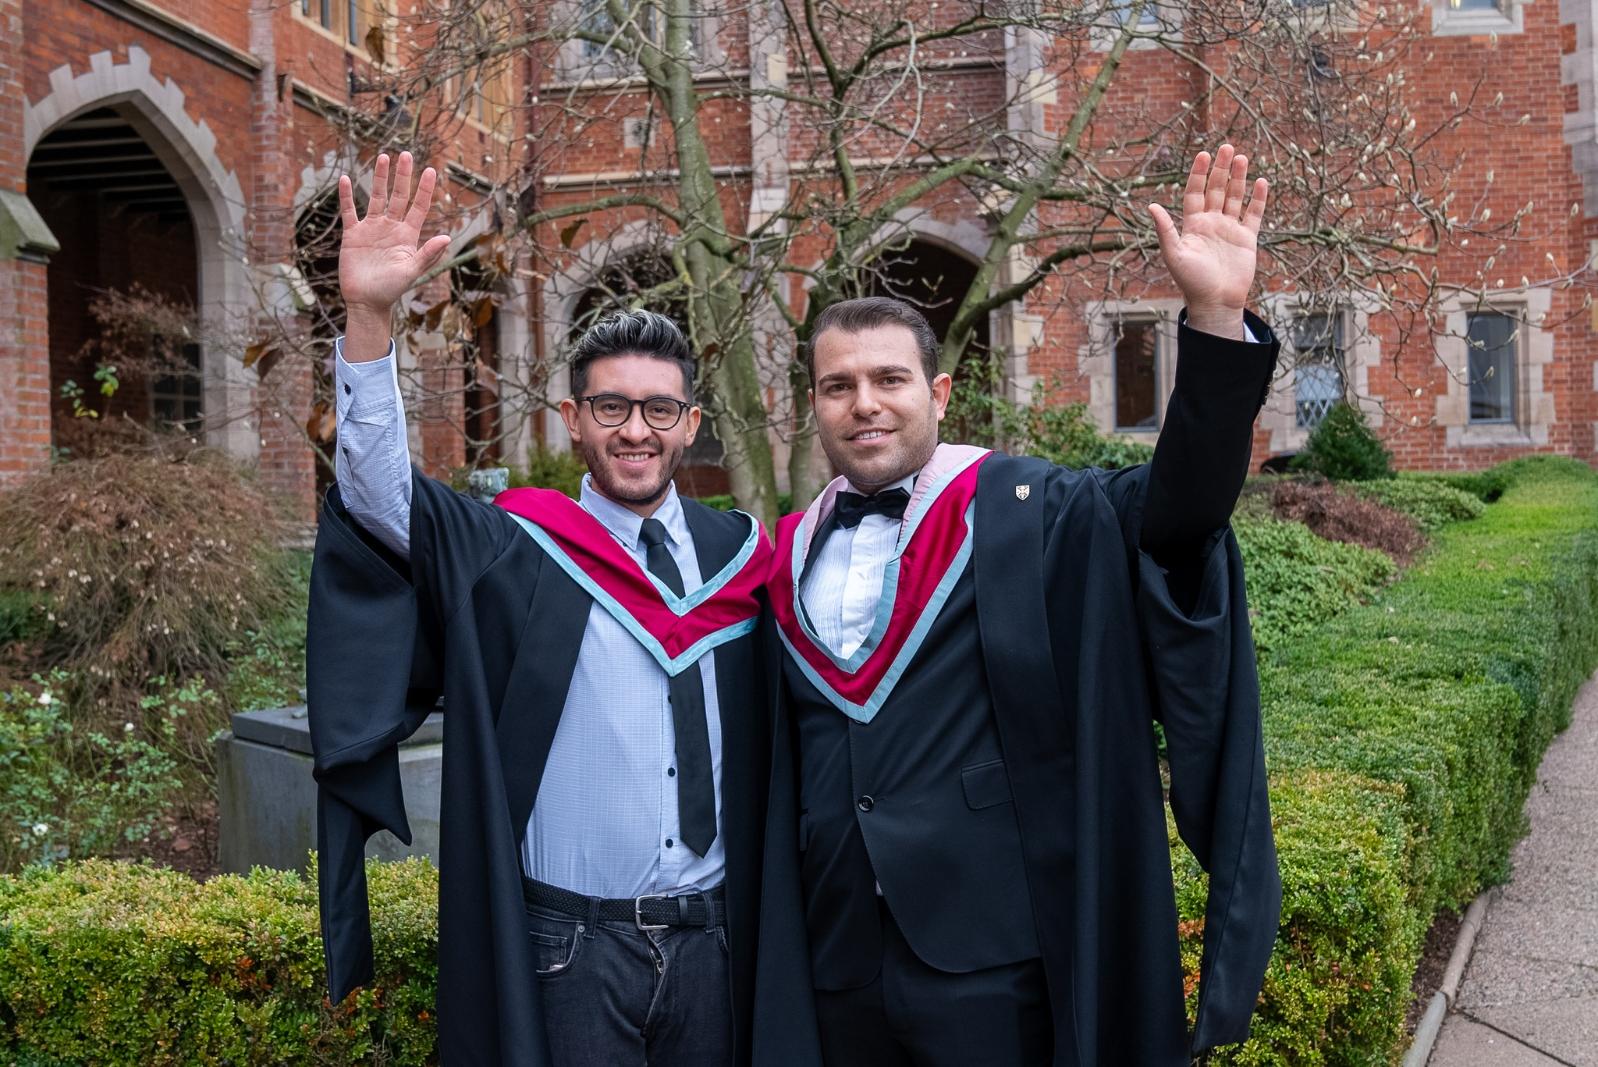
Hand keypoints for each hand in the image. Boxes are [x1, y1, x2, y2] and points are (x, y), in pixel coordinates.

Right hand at [338, 151, 451, 317]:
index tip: (431, 170)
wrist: (366, 302)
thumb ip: (428, 255)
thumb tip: (447, 237)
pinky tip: (346, 178)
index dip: (424, 189)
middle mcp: (391, 228)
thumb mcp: (411, 272)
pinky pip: (350, 211)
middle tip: (406, 154)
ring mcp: (372, 229)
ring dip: (379, 178)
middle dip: (403, 176)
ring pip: (375, 197)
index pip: (418, 207)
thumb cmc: (391, 290)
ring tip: (383, 157)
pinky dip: (346, 196)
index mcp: (407, 236)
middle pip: (398, 196)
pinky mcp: (353, 235)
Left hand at [1148, 145, 1267, 339]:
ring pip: (1235, 197)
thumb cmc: (1191, 281)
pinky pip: (1253, 214)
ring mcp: (1229, 229)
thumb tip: (1151, 205)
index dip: (1199, 174)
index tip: (1204, 154)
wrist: (1215, 302)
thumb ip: (1165, 229)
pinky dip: (1258, 199)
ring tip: (1241, 157)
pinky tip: (1261, 182)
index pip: (1195, 192)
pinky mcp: (1247, 238)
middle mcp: (1211, 223)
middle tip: (1227, 147)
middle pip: (1216, 189)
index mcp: (1193, 225)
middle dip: (1221, 169)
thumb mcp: (1175, 254)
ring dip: (1238, 178)